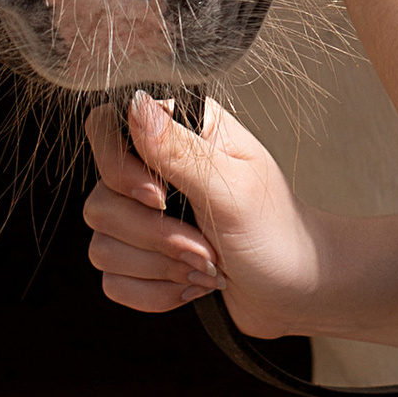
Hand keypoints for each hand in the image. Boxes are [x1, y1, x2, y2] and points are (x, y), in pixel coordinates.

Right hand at [82, 92, 329, 340]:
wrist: (296, 290)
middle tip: (206, 248)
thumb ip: (180, 151)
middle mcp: (156, 170)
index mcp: (182, 134)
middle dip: (156, 238)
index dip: (119, 170)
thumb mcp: (234, 189)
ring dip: (159, 269)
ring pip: (102, 246)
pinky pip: (112, 280)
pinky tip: (191, 287)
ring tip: (207, 268)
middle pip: (101, 201)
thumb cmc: (277, 232)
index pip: (107, 128)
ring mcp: (145, 217)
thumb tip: (137, 104)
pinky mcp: (142, 258)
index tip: (160, 199)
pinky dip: (154, 292)